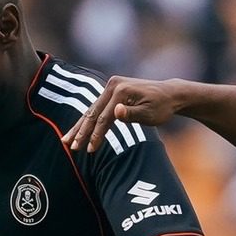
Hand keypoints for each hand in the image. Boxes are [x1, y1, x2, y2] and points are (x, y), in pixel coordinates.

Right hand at [63, 76, 180, 153]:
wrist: (169, 94)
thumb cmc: (162, 106)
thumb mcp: (150, 114)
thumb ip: (132, 114)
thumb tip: (116, 112)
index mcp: (121, 90)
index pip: (104, 117)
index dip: (96, 135)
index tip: (90, 150)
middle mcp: (113, 85)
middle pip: (93, 112)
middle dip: (81, 131)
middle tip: (70, 147)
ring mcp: (111, 86)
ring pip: (91, 110)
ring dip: (79, 126)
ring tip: (66, 141)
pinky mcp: (111, 91)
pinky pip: (97, 108)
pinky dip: (87, 120)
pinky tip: (78, 130)